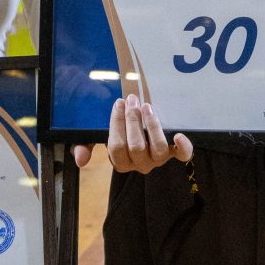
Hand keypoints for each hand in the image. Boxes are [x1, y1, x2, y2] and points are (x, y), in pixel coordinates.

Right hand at [73, 92, 193, 175]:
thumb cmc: (116, 134)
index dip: (117, 124)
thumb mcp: (96, 140)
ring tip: (147, 106)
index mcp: (121, 162)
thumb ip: (84, 146)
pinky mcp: (173, 153)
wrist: (136, 135)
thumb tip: (80, 159)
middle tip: (131, 99)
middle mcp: (140, 164)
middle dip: (133, 120)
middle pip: (136, 146)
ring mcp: (158, 160)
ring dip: (152, 126)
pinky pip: (182, 155)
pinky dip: (183, 147)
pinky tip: (178, 135)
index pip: (116, 146)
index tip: (118, 103)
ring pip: (158, 148)